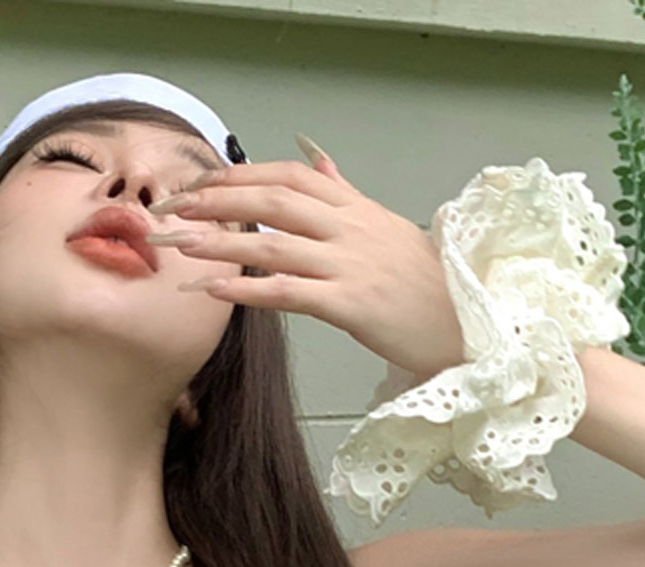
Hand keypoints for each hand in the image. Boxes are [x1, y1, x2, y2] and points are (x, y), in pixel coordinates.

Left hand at [144, 137, 465, 380]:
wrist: (469, 324)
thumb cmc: (427, 285)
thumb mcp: (387, 228)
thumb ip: (347, 195)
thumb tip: (319, 163)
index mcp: (356, 209)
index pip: (290, 176)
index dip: (242, 176)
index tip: (202, 183)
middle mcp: (351, 229)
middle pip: (274, 201)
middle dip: (219, 202)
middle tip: (175, 209)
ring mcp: (351, 265)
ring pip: (274, 244)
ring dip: (221, 244)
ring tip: (180, 245)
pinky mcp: (351, 305)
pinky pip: (289, 292)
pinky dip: (246, 289)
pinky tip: (214, 289)